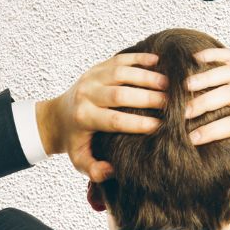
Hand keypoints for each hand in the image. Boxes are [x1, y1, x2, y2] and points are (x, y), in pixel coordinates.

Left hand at [36, 53, 167, 181]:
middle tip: (171, 103)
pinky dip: (140, 58)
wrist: (58, 116)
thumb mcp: (80, 161)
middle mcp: (86, 94)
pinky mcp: (97, 67)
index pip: (115, 120)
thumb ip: (94, 171)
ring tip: (170, 84)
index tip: (161, 126)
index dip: (138, 123)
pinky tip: (159, 61)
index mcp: (84, 117)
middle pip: (120, 94)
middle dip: (148, 98)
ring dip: (148, 77)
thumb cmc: (76, 141)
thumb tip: (113, 169)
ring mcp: (92, 77)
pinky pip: (120, 59)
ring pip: (122, 73)